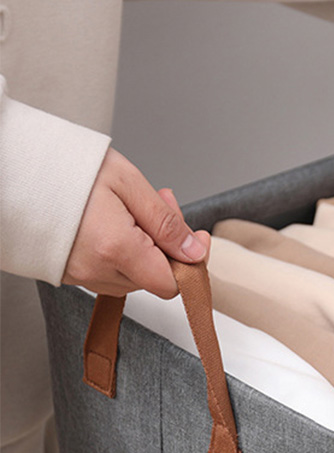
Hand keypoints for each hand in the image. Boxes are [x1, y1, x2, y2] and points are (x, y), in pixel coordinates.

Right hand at [62, 148, 208, 297]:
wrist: (16, 169)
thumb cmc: (66, 168)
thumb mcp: (129, 184)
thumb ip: (166, 223)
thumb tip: (194, 251)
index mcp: (117, 249)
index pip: (172, 284)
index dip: (190, 263)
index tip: (195, 238)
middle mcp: (97, 270)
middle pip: (155, 278)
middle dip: (168, 244)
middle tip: (163, 204)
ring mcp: (80, 275)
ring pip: (134, 275)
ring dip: (147, 246)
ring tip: (135, 207)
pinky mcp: (70, 272)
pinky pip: (110, 271)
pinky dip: (123, 250)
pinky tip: (118, 220)